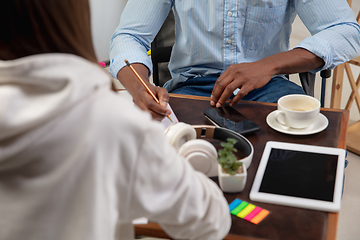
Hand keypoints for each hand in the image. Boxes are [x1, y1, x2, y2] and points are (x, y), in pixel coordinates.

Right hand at [117, 63, 170, 120]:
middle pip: (148, 112)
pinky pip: (147, 120)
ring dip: (158, 118)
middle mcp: (137, 102)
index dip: (160, 109)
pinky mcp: (139, 114)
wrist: (143, 92)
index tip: (168, 112)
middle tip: (166, 114)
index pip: (150, 103)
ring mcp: (137, 109)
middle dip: (159, 115)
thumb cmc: (152, 91)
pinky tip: (158, 116)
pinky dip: (155, 119)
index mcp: (142, 94)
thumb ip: (163, 96)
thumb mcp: (160, 90)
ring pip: (148, 118)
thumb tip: (164, 106)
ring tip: (162, 114)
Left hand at [210, 48, 324, 106]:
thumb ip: (230, 76)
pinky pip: (239, 94)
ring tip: (220, 105)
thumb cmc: (252, 69)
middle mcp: (235, 72)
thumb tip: (222, 87)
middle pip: (221, 85)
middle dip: (216, 96)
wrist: (266, 66)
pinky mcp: (249, 84)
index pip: (219, 80)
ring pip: (228, 90)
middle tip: (213, 103)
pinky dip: (234, 100)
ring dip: (223, 99)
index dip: (214, 90)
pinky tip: (232, 103)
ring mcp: (242, 78)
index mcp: (231, 69)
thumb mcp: (239, 68)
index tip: (212, 97)